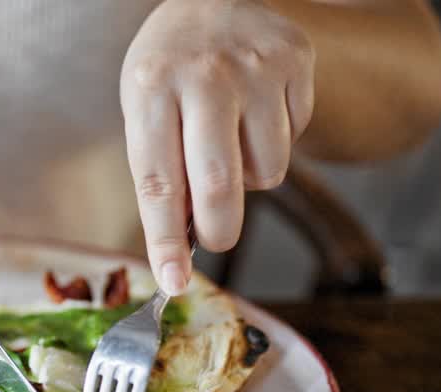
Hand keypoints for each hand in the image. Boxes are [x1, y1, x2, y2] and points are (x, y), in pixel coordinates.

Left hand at [121, 0, 314, 294]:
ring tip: (230, 142)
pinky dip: (274, 141)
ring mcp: (256, 67)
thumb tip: (180, 248)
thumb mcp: (144, 109)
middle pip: (218, 186)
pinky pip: (295, 138)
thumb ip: (161, 174)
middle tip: (214, 236)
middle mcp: (205, 75)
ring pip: (267, 171)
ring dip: (250, 179)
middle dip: (218, 230)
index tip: (173, 282)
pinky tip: (255, 112)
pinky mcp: (296, 62)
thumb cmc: (169, 70)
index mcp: (151, 89)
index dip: (166, 241)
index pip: (159, 182)